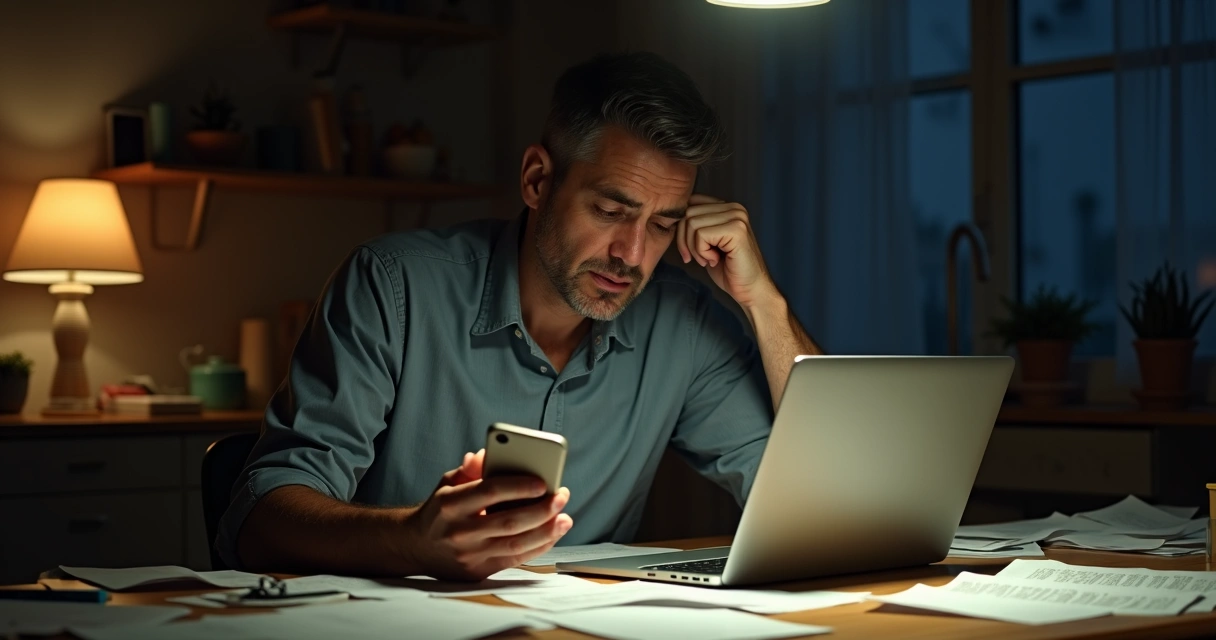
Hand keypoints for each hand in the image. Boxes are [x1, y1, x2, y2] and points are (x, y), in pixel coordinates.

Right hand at [403, 451, 573, 580]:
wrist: (417, 546)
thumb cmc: (440, 510)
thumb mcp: (448, 483)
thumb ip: (470, 469)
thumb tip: (487, 453)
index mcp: (451, 504)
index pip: (489, 492)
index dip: (518, 486)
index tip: (541, 481)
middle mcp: (460, 531)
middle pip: (508, 521)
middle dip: (541, 510)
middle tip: (561, 497)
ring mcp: (470, 554)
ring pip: (515, 544)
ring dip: (546, 531)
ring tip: (565, 518)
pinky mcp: (479, 570)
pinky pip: (515, 559)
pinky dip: (538, 547)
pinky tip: (552, 534)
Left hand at [676, 194, 775, 308]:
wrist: (750, 290)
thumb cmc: (729, 269)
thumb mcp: (708, 242)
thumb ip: (697, 225)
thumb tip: (674, 216)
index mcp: (727, 207)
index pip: (690, 203)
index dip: (683, 228)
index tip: (689, 250)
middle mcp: (734, 208)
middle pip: (688, 213)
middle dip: (685, 240)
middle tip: (700, 258)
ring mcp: (737, 217)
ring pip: (692, 224)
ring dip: (695, 248)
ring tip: (709, 259)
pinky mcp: (736, 230)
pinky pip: (701, 235)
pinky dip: (702, 252)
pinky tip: (715, 260)